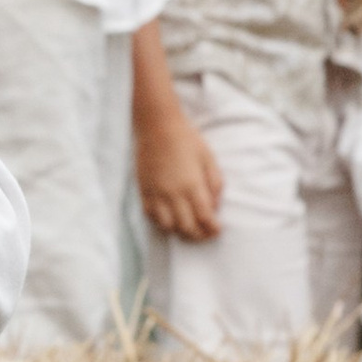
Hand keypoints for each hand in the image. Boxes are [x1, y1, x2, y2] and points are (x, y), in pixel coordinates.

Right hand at [135, 79, 225, 241]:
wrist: (157, 126)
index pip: (204, 217)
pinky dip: (162, 222)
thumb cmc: (186, 139)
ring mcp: (156, 194)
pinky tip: (170, 218)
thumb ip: (215, 183)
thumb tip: (215, 206)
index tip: (217, 230)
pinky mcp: (144, 191)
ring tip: (188, 227)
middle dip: (199, 235)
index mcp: (192, 184)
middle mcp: (173, 193)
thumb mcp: (209, 158)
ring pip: (168, 227)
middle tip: (206, 233)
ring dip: (180, 231)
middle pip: (187, 228)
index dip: (212, 229)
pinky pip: (151, 216)